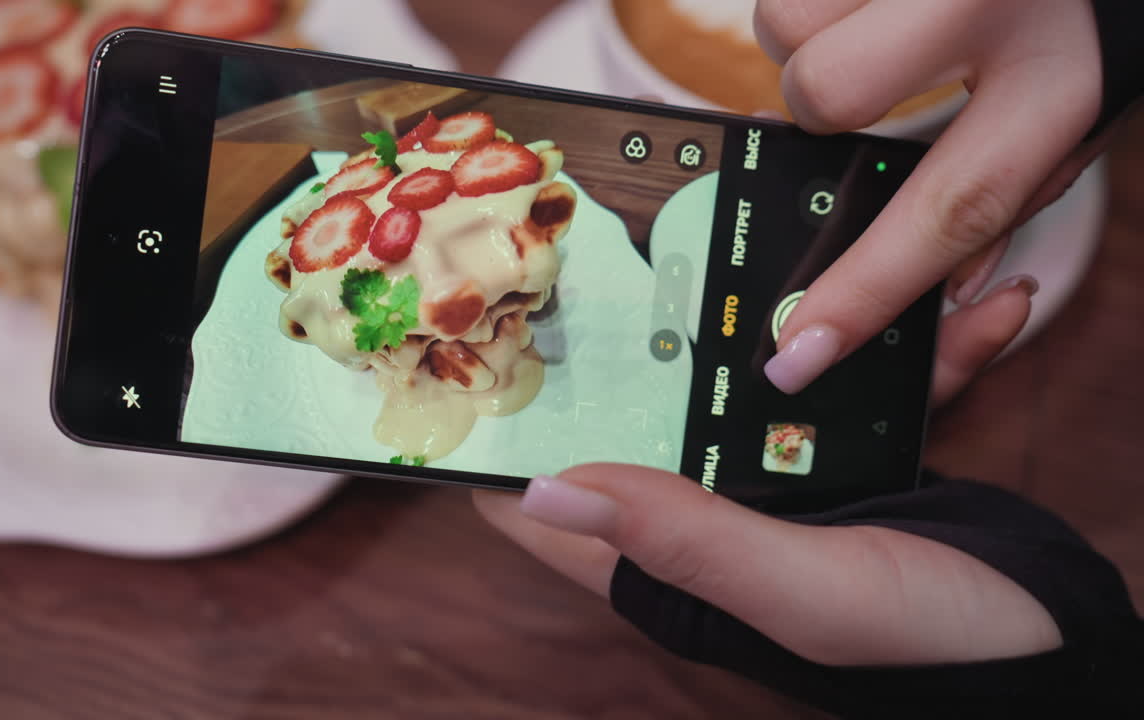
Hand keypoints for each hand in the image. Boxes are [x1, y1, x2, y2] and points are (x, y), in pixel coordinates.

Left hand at [474, 280, 1059, 666]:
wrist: (1060, 653)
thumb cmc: (932, 648)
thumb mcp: (805, 594)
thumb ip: (686, 540)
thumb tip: (551, 488)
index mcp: (679, 566)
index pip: (551, 506)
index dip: (510, 441)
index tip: (489, 348)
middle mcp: (718, 521)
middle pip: (646, 420)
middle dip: (644, 342)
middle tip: (629, 246)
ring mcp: (787, 485)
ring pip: (753, 385)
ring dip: (788, 321)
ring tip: (808, 239)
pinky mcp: (857, 461)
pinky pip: (862, 389)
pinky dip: (907, 350)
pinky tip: (962, 307)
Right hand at [752, 0, 1110, 393]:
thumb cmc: (1093, 28)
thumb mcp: (1076, 118)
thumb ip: (1005, 200)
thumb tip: (939, 285)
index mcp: (1062, 80)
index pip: (951, 209)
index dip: (867, 289)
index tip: (800, 348)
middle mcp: (990, 1)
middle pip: (824, 92)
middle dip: (813, 108)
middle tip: (859, 92)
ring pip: (787, 24)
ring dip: (809, 41)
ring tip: (876, 27)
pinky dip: (817, 3)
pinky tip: (872, 1)